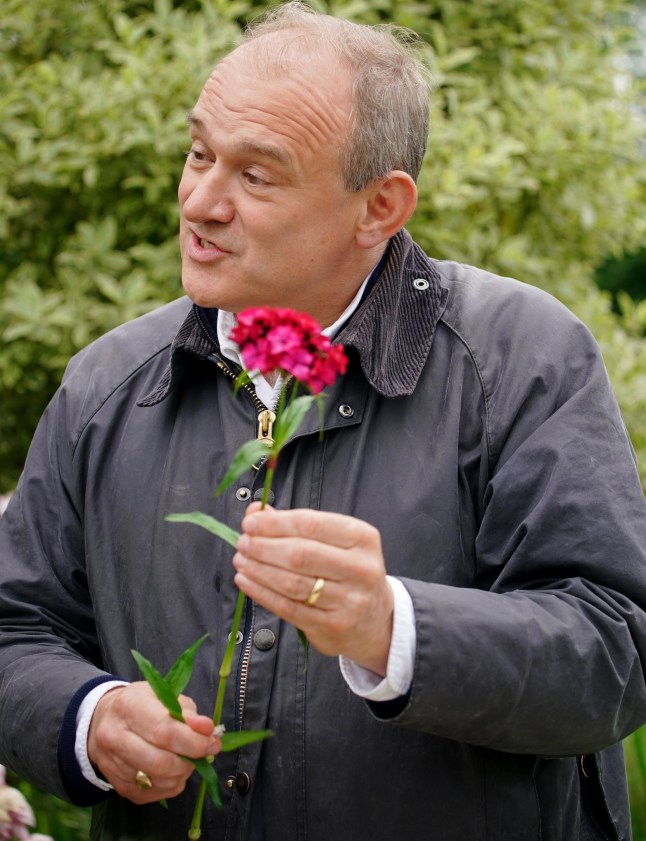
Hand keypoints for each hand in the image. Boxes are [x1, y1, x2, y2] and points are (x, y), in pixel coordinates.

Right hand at [87, 682, 219, 803]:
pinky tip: (173, 769)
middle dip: (191, 760)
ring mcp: (113, 765)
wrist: (104, 720)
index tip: (212, 741)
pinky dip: (171, 783)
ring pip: (158, 780)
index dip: (193, 741)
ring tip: (188, 758)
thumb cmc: (140, 704)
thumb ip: (186, 711)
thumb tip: (207, 729)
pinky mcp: (118, 786)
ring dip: (183, 773)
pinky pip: (153, 793)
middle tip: (205, 752)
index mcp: (128, 707)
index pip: (164, 731)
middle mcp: (114, 737)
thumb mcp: (163, 695)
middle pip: (161, 761)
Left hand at [233, 504, 393, 673]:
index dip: (275, 523)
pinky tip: (247, 581)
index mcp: (361, 538)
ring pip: (292, 582)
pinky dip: (262, 593)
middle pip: (299, 554)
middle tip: (243, 542)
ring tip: (241, 560)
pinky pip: (288, 607)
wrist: (374, 620)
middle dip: (263, 546)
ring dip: (258, 569)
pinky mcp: (332, 626)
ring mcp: (348, 600)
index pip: (310, 524)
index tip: (250, 522)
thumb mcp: (336, 542)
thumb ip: (297, 525)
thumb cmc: (348, 572)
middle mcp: (360, 568)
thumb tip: (256, 512)